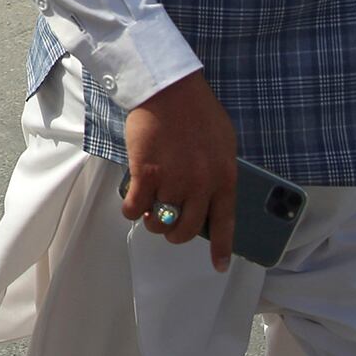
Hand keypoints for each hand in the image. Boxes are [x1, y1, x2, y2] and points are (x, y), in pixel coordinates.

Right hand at [120, 71, 238, 270]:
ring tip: (149, 210)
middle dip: (174, 233)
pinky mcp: (146, 174)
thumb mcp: (224, 143)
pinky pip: (135, 207)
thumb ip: (219, 172)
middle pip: (186, 230)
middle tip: (167, 224)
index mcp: (224, 178)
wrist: (169, 89)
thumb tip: (209, 195)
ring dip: (152, 221)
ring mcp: (173, 181)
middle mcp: (201, 186)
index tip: (219, 266)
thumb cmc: (197, 110)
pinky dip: (131, 210)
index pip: (224, 223)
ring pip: (160, 222)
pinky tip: (131, 204)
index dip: (221, 248)